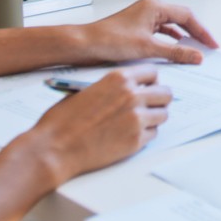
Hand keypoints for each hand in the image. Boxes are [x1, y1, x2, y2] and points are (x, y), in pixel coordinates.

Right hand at [23, 63, 170, 182]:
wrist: (55, 148)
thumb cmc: (63, 120)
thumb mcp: (86, 90)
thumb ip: (111, 87)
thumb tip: (127, 89)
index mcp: (119, 79)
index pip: (153, 72)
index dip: (151, 80)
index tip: (148, 86)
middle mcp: (132, 97)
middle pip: (166, 93)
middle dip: (159, 99)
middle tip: (150, 105)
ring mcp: (137, 120)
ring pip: (163, 115)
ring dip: (154, 117)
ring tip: (139, 121)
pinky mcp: (136, 141)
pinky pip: (153, 134)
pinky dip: (146, 135)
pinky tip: (130, 135)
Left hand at [76, 0, 218, 64]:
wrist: (85, 44)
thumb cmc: (108, 40)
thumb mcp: (147, 48)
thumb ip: (175, 52)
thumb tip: (194, 55)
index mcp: (154, 7)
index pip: (187, 16)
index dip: (202, 31)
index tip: (210, 44)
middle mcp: (149, 9)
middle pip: (181, 18)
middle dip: (195, 32)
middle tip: (206, 46)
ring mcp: (143, 18)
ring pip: (171, 25)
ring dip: (183, 36)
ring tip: (194, 49)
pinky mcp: (137, 28)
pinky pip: (161, 31)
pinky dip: (170, 40)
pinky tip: (173, 48)